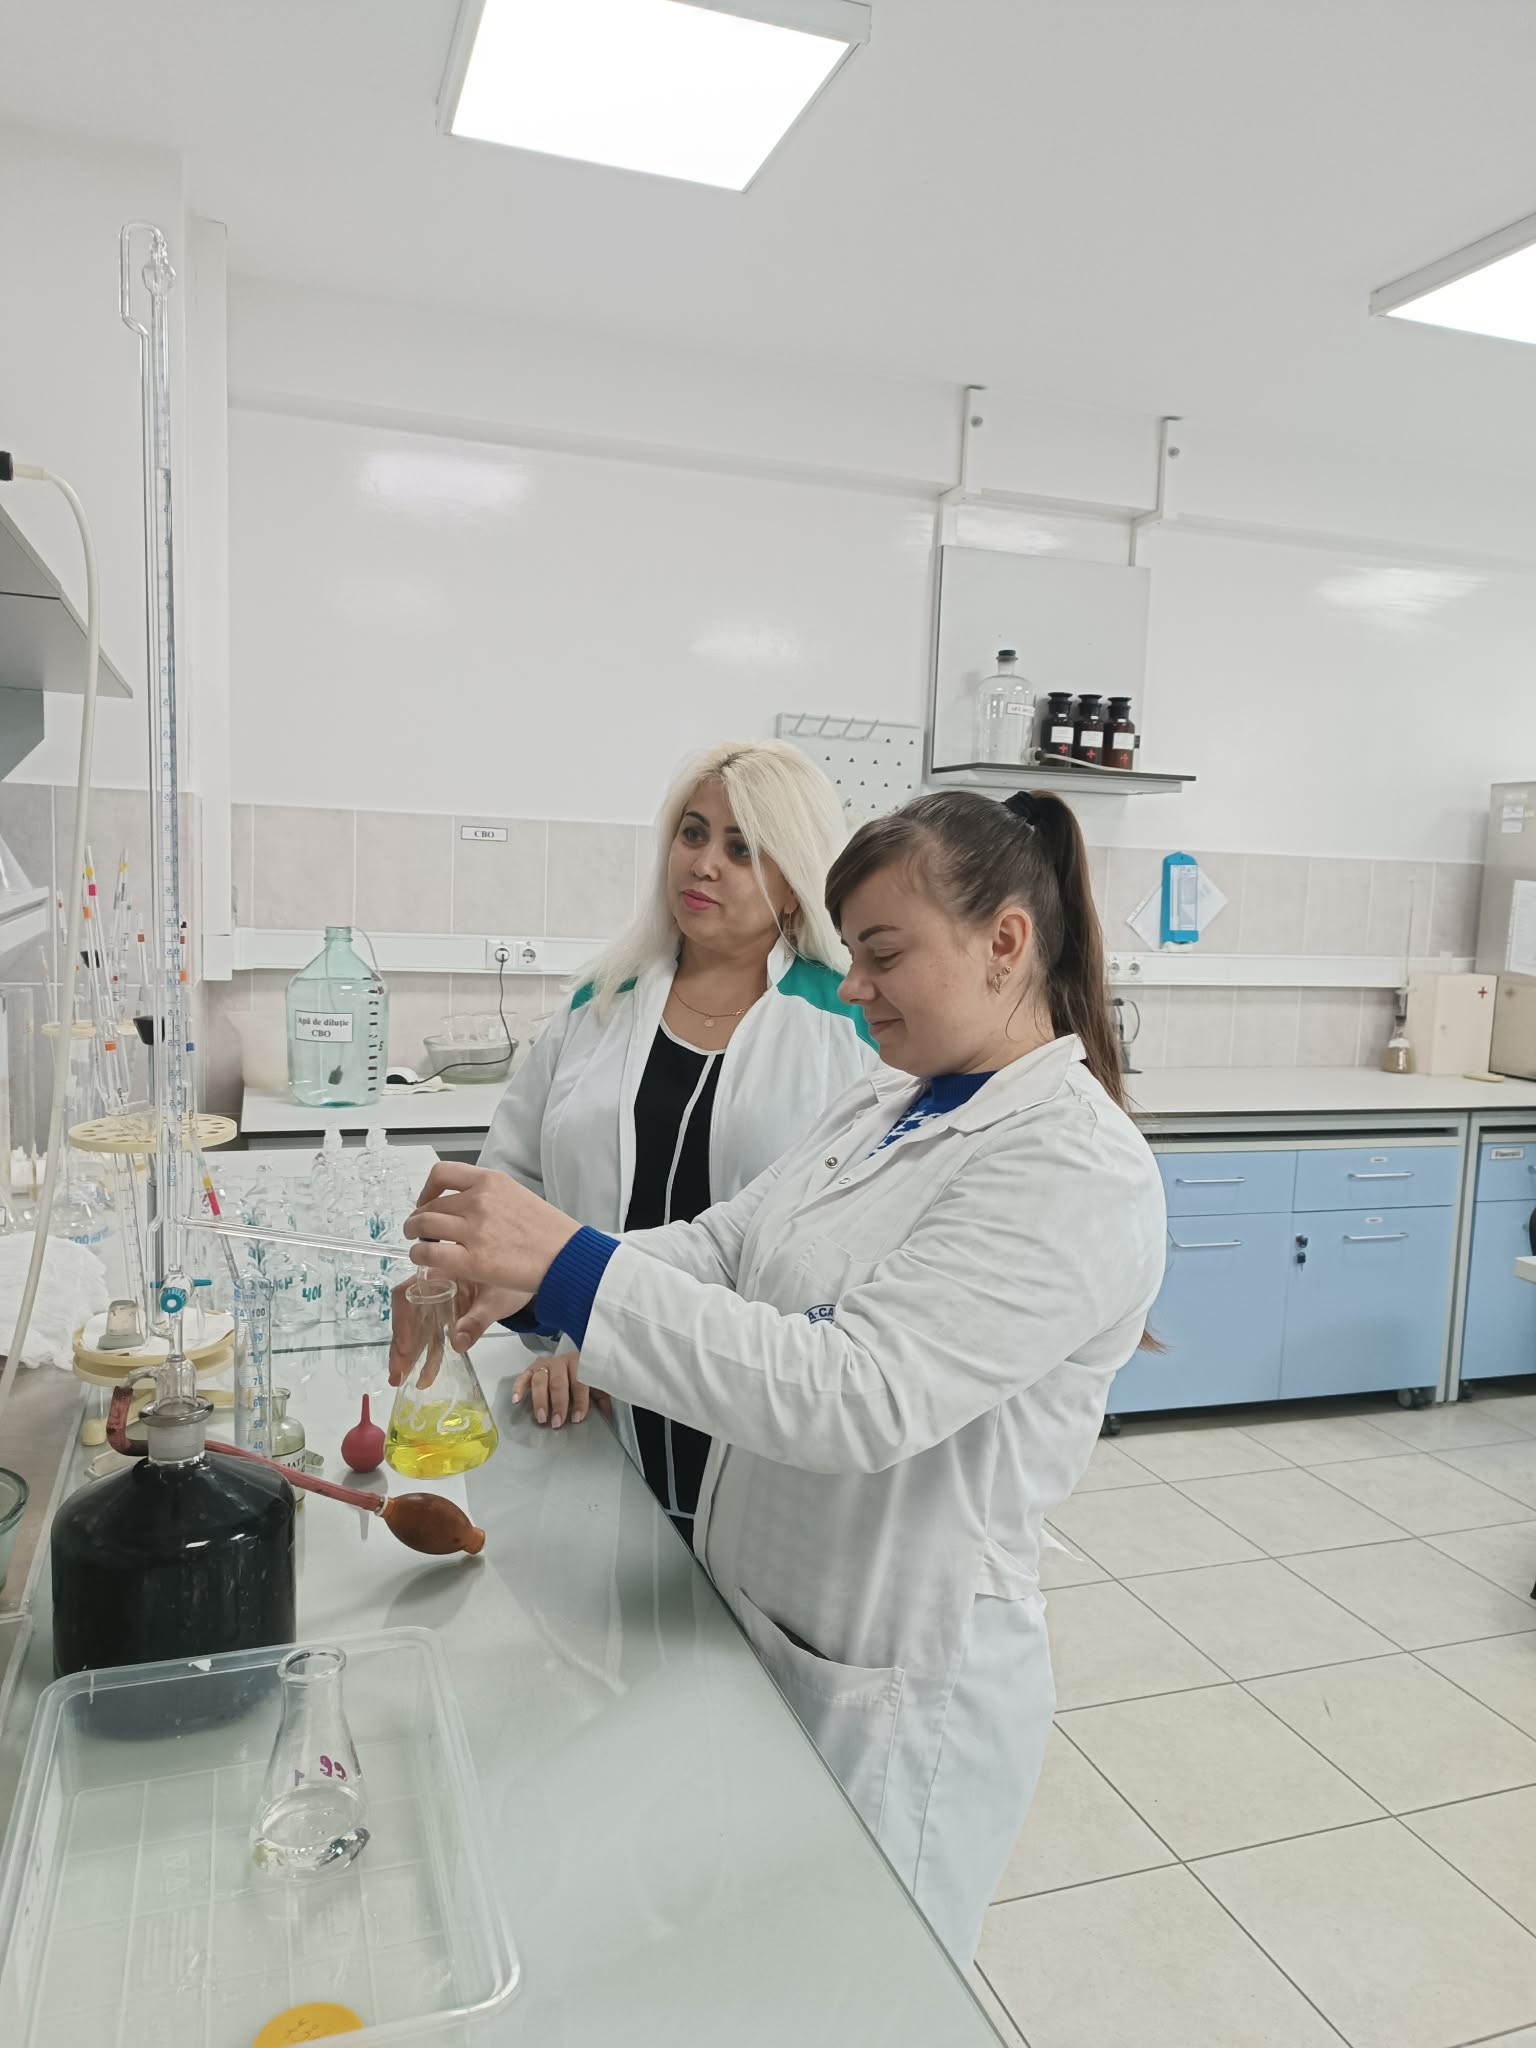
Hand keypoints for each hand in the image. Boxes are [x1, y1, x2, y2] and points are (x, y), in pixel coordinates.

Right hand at [387, 1276, 530, 1386]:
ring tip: (401, 1378)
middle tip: (397, 1374)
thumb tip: (457, 1343)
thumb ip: (476, 1320)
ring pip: (418, 1326)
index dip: (402, 1321)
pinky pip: (433, 1331)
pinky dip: (428, 1351)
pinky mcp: (450, 1313)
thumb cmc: (513, 1280)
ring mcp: (442, 1301)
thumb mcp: (497, 1300)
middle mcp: (435, 1285)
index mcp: (441, 1273)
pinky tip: (425, 1373)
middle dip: (401, 1344)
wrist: (533, 1274)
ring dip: (410, 1352)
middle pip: (409, 1313)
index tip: (404, 1348)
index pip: (409, 1294)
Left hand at [404, 1162, 578, 1296]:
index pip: (443, 1173)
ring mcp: (474, 1229)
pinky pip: (430, 1253)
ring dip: (415, 1236)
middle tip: (420, 1231)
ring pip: (424, 1226)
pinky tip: (424, 1261)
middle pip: (430, 1205)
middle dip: (419, 1219)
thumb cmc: (550, 1232)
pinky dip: (420, 1256)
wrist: (568, 1256)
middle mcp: (479, 1200)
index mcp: (491, 1181)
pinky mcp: (473, 1259)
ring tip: (420, 1246)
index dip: (427, 1190)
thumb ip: (490, 1197)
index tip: (427, 1201)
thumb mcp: (519, 1196)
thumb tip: (467, 1206)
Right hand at [511, 1351, 609, 1428]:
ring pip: (540, 1380)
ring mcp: (545, 1364)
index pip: (580, 1382)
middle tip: (557, 1422)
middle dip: (558, 1404)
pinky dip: (518, 1387)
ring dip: (540, 1400)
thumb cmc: (584, 1374)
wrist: (572, 1358)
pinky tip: (516, 1400)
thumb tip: (607, 1414)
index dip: (579, 1401)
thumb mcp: (597, 1383)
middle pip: (558, 1382)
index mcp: (580, 1363)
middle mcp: (561, 1362)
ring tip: (541, 1418)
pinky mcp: (532, 1368)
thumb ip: (602, 1397)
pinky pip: (523, 1376)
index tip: (577, 1418)